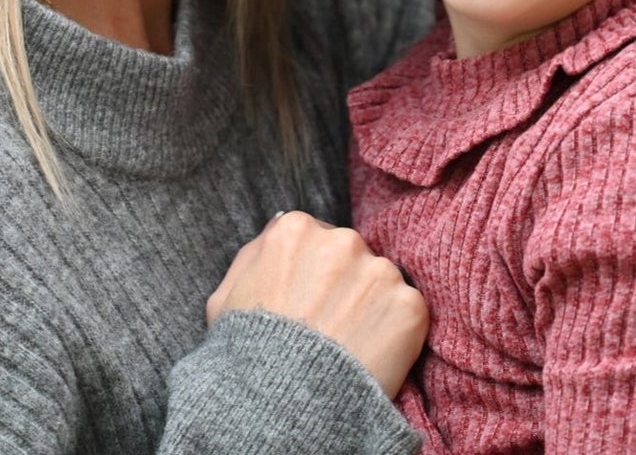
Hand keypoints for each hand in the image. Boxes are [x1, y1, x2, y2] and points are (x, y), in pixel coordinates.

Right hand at [207, 210, 428, 397]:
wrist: (282, 410)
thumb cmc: (248, 355)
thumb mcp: (226, 298)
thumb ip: (255, 254)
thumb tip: (280, 224)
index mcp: (296, 230)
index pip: (316, 238)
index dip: (312, 274)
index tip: (306, 303)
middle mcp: (342, 240)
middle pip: (350, 255)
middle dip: (343, 284)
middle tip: (328, 327)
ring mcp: (379, 271)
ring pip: (380, 281)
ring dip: (370, 306)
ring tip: (346, 346)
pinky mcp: (408, 305)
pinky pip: (407, 311)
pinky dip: (394, 333)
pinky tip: (369, 356)